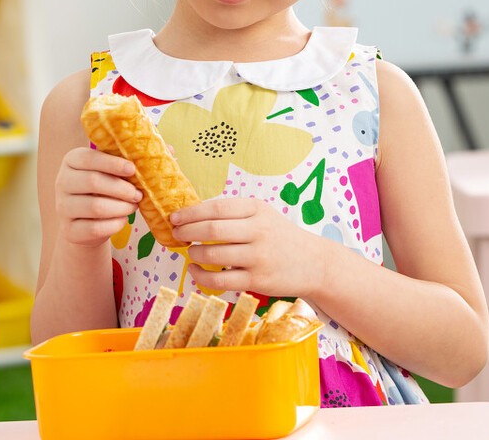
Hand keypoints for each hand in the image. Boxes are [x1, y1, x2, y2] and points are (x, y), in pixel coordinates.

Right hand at [54, 147, 141, 246]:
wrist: (86, 222)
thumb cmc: (102, 189)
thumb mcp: (106, 173)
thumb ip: (117, 166)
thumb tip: (140, 168)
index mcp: (71, 161)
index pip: (89, 158)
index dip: (112, 164)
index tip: (132, 169)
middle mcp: (62, 182)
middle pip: (93, 181)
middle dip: (121, 188)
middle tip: (138, 194)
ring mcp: (62, 208)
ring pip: (95, 206)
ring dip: (121, 207)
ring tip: (133, 206)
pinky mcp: (68, 230)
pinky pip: (95, 228)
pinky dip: (115, 224)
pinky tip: (123, 220)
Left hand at [171, 198, 318, 296]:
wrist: (314, 263)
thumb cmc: (280, 236)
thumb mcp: (263, 215)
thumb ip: (234, 213)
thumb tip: (192, 216)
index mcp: (257, 209)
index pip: (216, 208)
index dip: (190, 213)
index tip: (174, 217)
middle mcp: (258, 230)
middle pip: (211, 229)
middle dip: (186, 231)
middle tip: (176, 234)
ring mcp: (258, 256)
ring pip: (213, 254)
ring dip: (194, 253)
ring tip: (190, 251)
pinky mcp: (257, 280)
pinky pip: (220, 280)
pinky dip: (201, 276)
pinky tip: (196, 270)